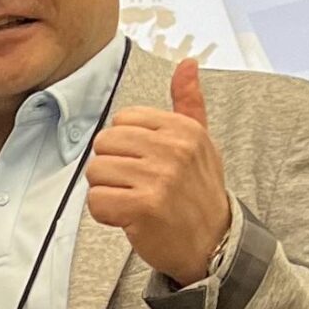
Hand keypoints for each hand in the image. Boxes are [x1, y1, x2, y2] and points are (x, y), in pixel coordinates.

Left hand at [87, 56, 230, 285]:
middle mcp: (174, 150)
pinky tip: (129, 218)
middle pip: (104, 144)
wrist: (213, 244)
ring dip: (108, 191)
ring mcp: (160, 178)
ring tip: (135, 201)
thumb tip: (187, 64)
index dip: (125, 146)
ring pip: (96, 172)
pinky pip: (96, 200)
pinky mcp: (144, 207)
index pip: (121, 121)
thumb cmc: (198, 192)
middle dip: (113, 168)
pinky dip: (106, 213)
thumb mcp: (200, 143)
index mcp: (184, 130)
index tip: (147, 165)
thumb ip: (189, 103)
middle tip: (139, 186)